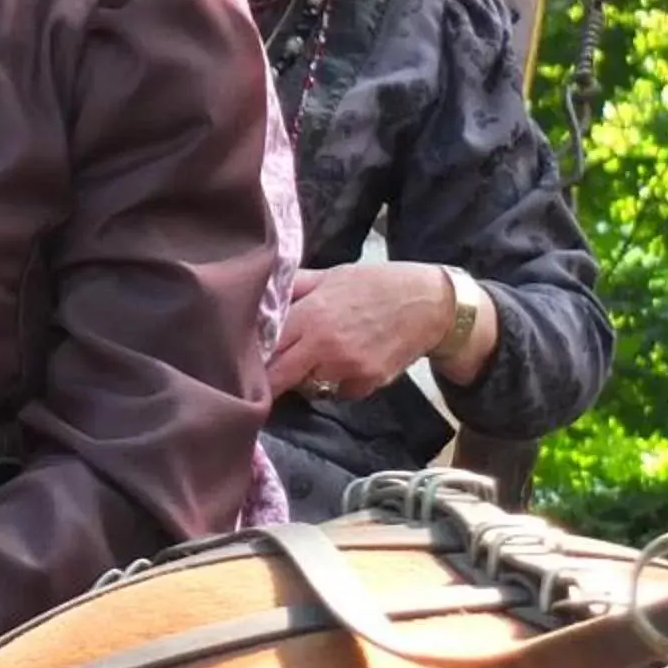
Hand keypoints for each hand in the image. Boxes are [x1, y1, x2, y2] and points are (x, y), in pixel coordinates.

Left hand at [267, 263, 459, 403]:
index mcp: (311, 314)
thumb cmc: (374, 285)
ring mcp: (346, 369)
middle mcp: (324, 346)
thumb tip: (260, 294)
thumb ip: (294, 287)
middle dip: (267, 378)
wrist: (428, 305)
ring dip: (305, 376)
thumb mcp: (330, 275)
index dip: (250, 353)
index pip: (266, 344)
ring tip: (315, 357)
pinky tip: (348, 362)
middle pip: (279, 376)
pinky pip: (337, 391)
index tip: (239, 357)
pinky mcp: (366, 385)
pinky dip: (336, 382)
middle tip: (257, 376)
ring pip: (307, 384)